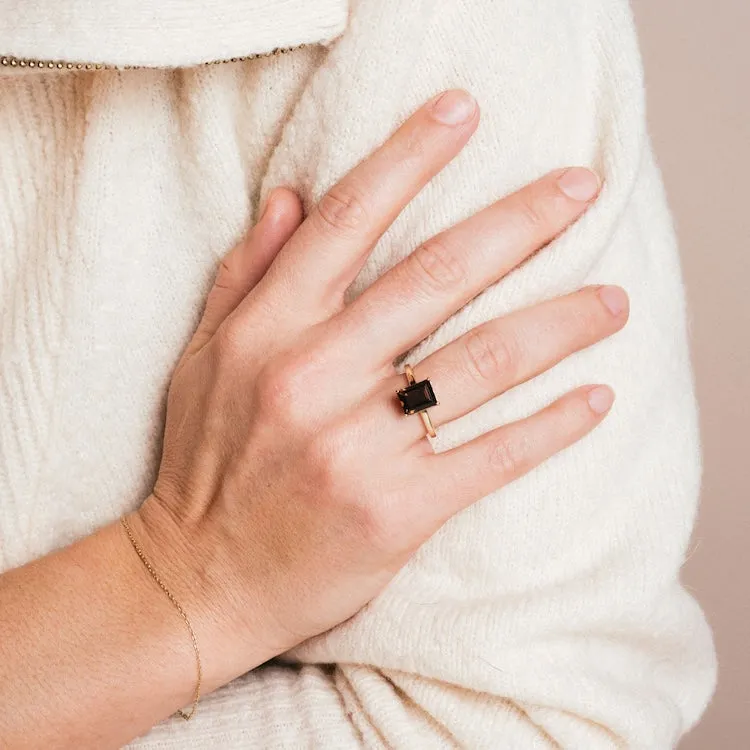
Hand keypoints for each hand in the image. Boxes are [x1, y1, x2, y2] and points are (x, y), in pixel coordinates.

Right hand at [129, 89, 628, 690]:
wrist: (199, 579)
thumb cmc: (203, 464)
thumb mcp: (204, 359)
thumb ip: (246, 272)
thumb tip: (290, 194)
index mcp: (267, 332)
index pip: (347, 221)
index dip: (409, 157)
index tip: (463, 112)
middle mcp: (314, 377)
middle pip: (437, 277)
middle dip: (519, 223)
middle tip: (581, 190)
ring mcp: (358, 445)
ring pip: (482, 364)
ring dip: (559, 324)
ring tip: (611, 301)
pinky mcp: (397, 511)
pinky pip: (492, 456)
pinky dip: (551, 427)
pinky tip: (594, 399)